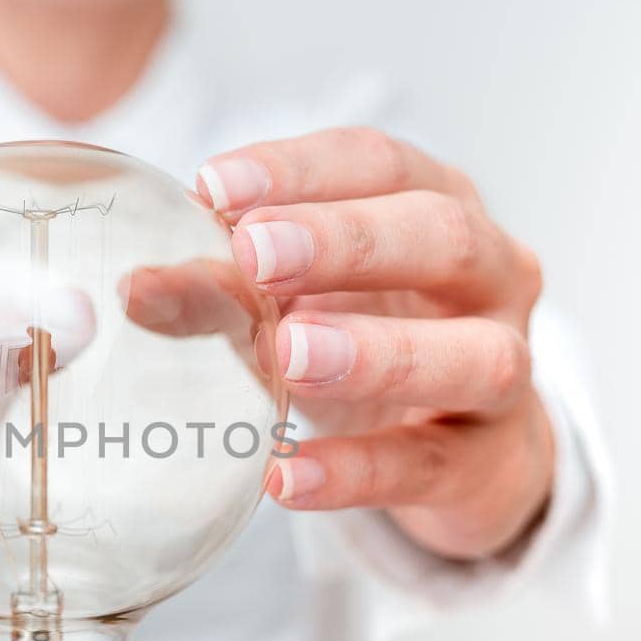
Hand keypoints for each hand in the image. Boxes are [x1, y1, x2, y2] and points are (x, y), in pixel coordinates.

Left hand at [196, 127, 553, 558]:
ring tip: (290, 353)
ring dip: (376, 351)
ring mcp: (504, 369)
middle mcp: (491, 275)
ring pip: (470, 354)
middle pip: (440, 237)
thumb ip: (221, 289)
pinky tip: (288, 476)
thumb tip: (135, 289)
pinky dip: (357, 471)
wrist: (465, 451)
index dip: (300, 170)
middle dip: (345, 241)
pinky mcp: (488, 463)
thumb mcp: (295, 303)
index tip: (216, 185)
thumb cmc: (372, 340)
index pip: (380, 164)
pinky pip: (428, 466)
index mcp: (438, 205)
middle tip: (256, 253)